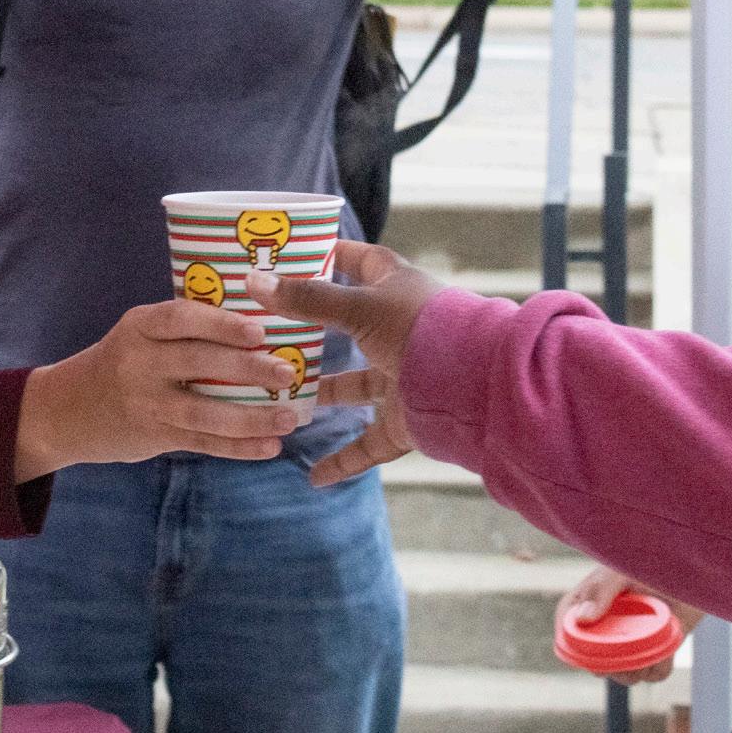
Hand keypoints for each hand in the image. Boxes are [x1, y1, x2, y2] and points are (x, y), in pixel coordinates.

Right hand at [13, 301, 303, 479]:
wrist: (66, 410)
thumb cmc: (121, 361)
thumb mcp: (140, 333)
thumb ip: (185, 330)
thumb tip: (261, 318)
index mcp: (139, 326)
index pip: (181, 318)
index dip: (220, 323)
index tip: (259, 329)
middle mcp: (139, 362)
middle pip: (198, 363)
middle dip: (247, 369)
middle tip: (287, 373)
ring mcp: (145, 403)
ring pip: (203, 411)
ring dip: (250, 417)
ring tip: (289, 418)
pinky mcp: (153, 436)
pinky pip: (201, 442)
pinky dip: (237, 447)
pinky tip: (268, 447)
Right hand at [249, 240, 444, 486]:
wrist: (477, 386)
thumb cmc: (422, 329)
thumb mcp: (359, 308)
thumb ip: (307, 300)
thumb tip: (254, 282)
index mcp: (393, 288)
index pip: (356, 261)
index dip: (327, 255)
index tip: (290, 255)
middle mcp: (396, 330)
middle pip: (346, 327)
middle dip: (310, 332)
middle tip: (264, 333)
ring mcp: (401, 376)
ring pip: (352, 387)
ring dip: (319, 395)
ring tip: (277, 399)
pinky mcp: (405, 419)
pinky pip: (368, 443)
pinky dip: (343, 461)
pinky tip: (313, 476)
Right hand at [556, 567, 703, 684]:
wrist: (689, 569)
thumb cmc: (648, 561)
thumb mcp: (620, 572)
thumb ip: (600, 591)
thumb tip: (583, 619)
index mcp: (587, 605)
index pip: (567, 632)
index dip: (572, 646)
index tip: (587, 651)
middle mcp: (606, 629)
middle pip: (595, 664)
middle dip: (609, 665)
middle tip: (626, 648)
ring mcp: (631, 643)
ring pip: (625, 676)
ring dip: (637, 668)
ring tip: (649, 643)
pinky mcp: (655, 652)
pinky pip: (654, 674)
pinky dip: (660, 665)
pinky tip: (665, 647)